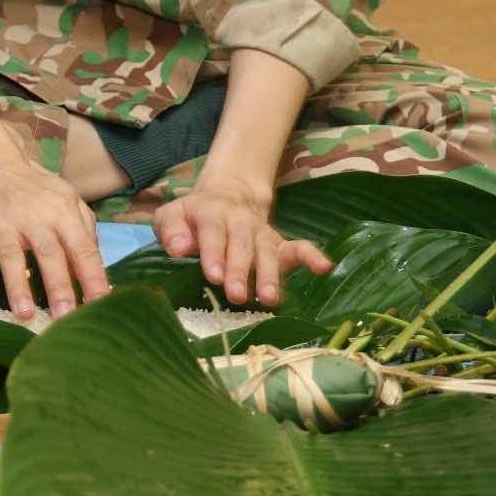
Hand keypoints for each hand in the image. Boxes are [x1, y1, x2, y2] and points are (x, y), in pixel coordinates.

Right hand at [0, 157, 110, 321]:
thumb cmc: (39, 193)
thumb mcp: (70, 201)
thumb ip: (86, 232)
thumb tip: (99, 272)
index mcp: (63, 213)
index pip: (82, 249)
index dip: (93, 277)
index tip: (100, 305)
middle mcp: (35, 219)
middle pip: (50, 254)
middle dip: (59, 287)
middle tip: (66, 318)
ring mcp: (5, 224)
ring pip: (12, 255)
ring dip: (18, 284)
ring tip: (24, 314)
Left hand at [150, 174, 332, 306]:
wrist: (226, 196)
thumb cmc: (192, 217)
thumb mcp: (172, 215)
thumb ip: (171, 230)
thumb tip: (178, 247)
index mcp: (211, 212)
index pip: (213, 231)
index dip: (213, 252)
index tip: (212, 275)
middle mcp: (239, 222)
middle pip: (241, 244)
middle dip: (240, 269)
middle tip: (237, 295)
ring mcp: (261, 233)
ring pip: (267, 252)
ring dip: (269, 275)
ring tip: (270, 299)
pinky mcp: (279, 245)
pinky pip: (298, 248)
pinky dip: (312, 256)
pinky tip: (324, 267)